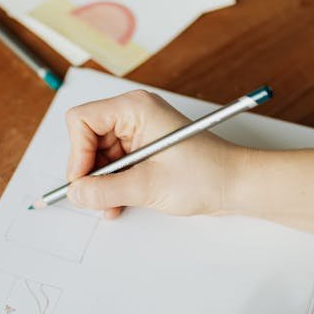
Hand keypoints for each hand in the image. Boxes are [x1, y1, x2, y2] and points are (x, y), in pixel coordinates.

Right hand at [64, 90, 249, 218]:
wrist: (236, 185)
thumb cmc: (206, 174)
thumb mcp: (149, 186)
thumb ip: (106, 190)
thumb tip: (77, 192)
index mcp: (134, 108)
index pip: (81, 120)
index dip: (77, 152)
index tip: (85, 180)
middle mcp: (133, 115)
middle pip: (87, 139)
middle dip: (89, 171)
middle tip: (96, 197)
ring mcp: (138, 132)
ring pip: (98, 156)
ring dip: (100, 183)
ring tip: (112, 204)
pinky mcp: (143, 149)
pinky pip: (114, 165)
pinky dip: (112, 185)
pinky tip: (119, 202)